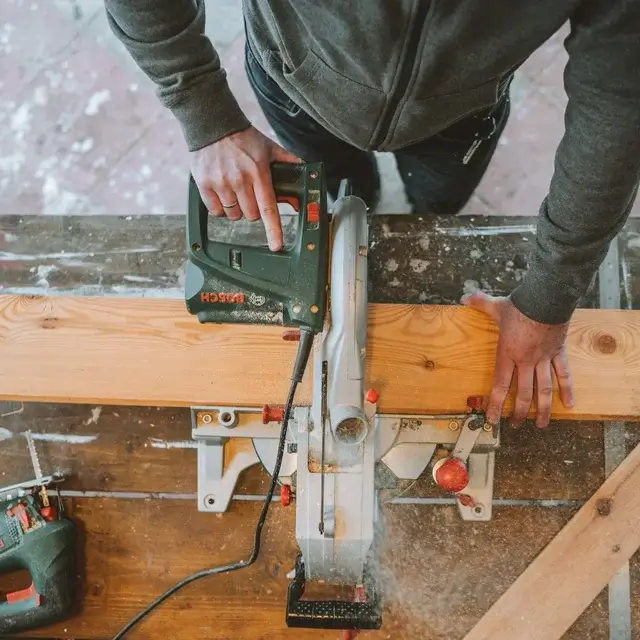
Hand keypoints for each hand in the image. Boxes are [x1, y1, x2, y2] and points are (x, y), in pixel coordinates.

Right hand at [190, 126, 300, 250]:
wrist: (213, 125)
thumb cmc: (243, 138)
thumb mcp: (269, 147)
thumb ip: (288, 160)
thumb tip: (306, 169)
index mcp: (258, 173)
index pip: (268, 207)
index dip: (273, 229)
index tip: (276, 245)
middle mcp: (239, 180)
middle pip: (250, 215)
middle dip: (253, 210)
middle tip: (250, 194)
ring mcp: (221, 183)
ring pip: (233, 215)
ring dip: (237, 209)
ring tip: (235, 191)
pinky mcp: (204, 184)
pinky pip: (216, 211)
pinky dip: (220, 208)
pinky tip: (223, 193)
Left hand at [461, 291, 574, 427]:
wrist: (548, 298)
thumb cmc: (521, 304)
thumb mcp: (497, 305)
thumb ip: (479, 303)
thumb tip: (464, 297)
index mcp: (507, 353)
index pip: (500, 385)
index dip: (496, 404)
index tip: (493, 419)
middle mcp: (526, 360)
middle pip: (523, 393)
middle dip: (519, 412)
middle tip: (516, 425)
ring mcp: (544, 358)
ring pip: (544, 390)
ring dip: (543, 409)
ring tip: (541, 425)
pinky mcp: (558, 353)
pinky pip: (564, 374)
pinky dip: (568, 389)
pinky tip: (570, 405)